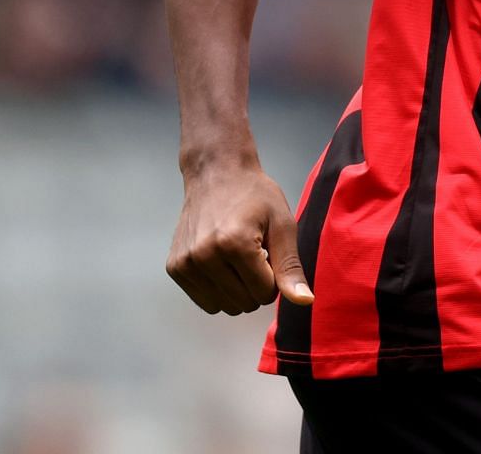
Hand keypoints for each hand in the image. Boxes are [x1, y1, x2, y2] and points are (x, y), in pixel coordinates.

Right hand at [166, 161, 313, 314]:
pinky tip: (221, 262)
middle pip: (244, 303)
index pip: (265, 294)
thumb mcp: (282, 225)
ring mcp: (185, 263)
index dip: (274, 278)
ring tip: (237, 258)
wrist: (216, 173)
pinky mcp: (175, 267)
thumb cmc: (254, 195)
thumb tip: (305, 301)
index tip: (270, 254)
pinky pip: (203, 300)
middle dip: (256, 286)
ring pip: (222, 306)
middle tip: (254, 254)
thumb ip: (291, 267)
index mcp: (235, 244)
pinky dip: (217, 289)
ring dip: (236, 290)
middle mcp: (204, 256)